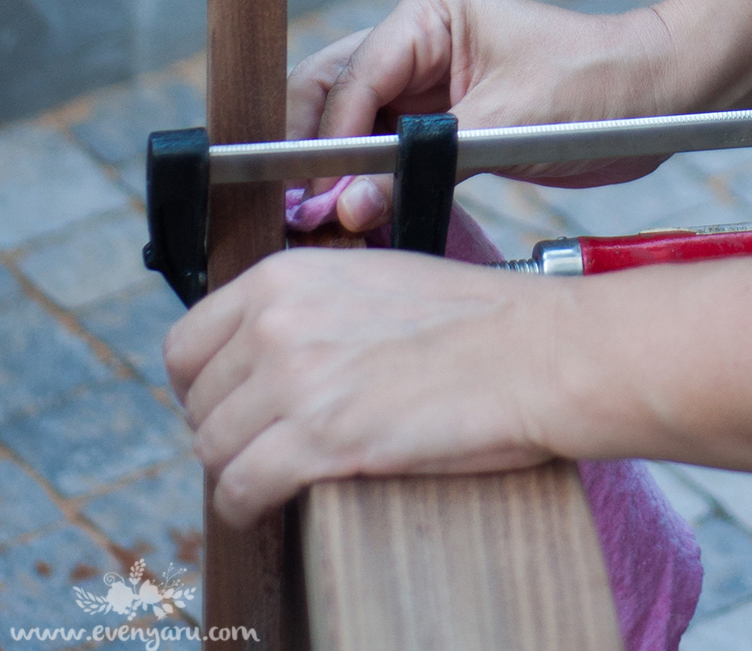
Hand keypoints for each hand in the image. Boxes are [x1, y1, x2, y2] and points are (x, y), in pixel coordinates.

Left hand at [164, 246, 559, 528]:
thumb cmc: (472, 316)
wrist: (533, 352)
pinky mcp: (322, 441)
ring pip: (213, 446)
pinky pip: (242, 488)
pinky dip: (244, 505)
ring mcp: (296, 381)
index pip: (188, 340)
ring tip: (265, 475)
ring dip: (234, 467)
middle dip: (222, 426)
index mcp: (287, 275)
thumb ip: (308, 303)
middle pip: (197, 398)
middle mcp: (277, 322)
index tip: (223, 401)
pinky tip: (262, 506)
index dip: (200, 382)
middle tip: (256, 443)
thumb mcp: (371, 277)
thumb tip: (268, 346)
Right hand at [287, 0, 677, 229]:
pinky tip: (357, 215)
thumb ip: (425, 164)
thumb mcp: (510, 125)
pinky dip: (367, 181)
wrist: (660, 97)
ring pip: (348, 123)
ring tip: (322, 220)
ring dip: (333, 170)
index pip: (353, 79)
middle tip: (300, 211)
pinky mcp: (438, 118)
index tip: (316, 197)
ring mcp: (422, 79)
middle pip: (330, 93)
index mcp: (427, 12)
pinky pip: (384, 149)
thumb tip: (350, 205)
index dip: (329, 142)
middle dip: (312, 151)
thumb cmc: (598, 88)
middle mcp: (413, 38)